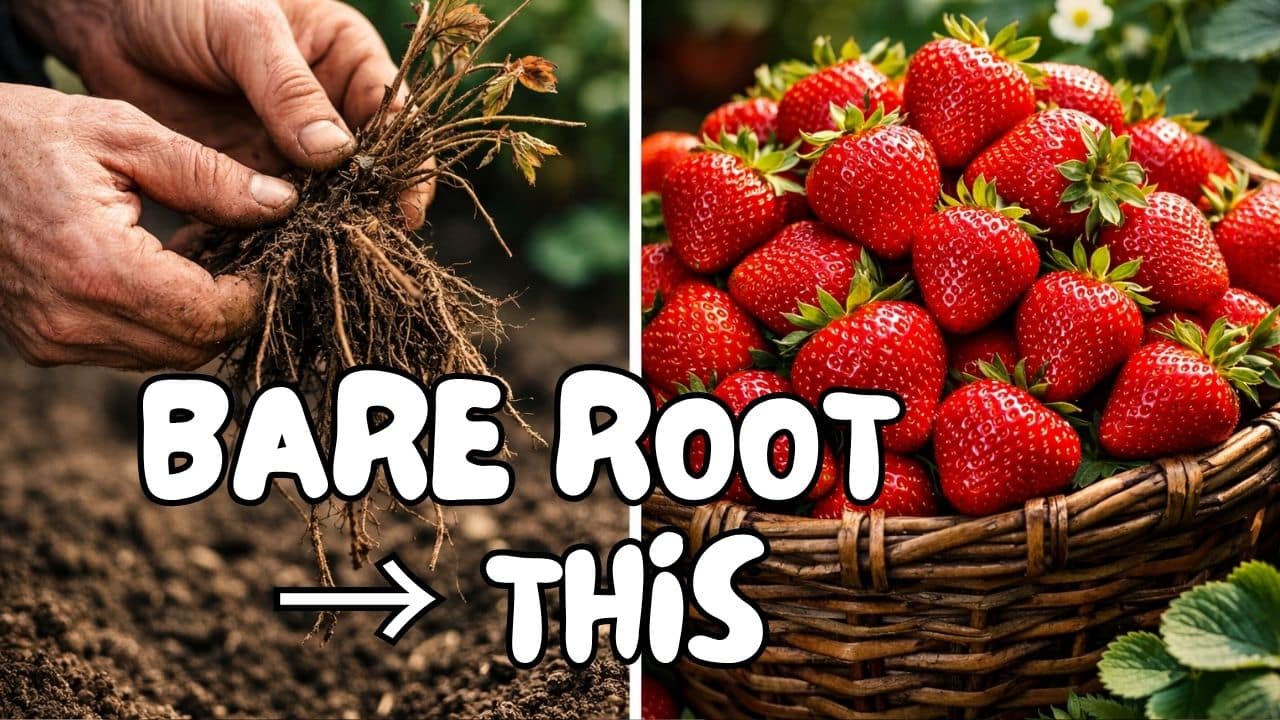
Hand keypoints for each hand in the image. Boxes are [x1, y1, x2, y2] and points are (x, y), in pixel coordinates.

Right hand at [0, 84, 297, 368]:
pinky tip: (161, 273)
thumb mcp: (123, 134)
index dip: (252, 292)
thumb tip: (281, 204)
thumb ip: (208, 175)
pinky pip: (128, 350)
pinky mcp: (42, 345)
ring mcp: (51, 340)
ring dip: (196, 318)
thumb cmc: (26, 135)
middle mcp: (70, 319)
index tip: (264, 253)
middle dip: (230, 308)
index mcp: (95, 266)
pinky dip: (158, 321)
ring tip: (200, 258)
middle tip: (242, 255)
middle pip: (194, 348)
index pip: (211, 317)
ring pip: (165, 356)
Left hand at [13, 0, 431, 226]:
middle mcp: (329, 111)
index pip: (396, 120)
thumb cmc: (184, 0)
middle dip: (364, 211)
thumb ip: (289, 89)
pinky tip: (260, 261)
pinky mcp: (249, 176)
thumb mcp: (244, 28)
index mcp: (347, 62)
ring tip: (311, 261)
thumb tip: (338, 156)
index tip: (402, 210)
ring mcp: (289, 149)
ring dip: (317, 232)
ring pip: (321, 202)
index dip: (406, 167)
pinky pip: (268, 215)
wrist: (109, 20)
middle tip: (359, 249)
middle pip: (366, 172)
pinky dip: (266, 239)